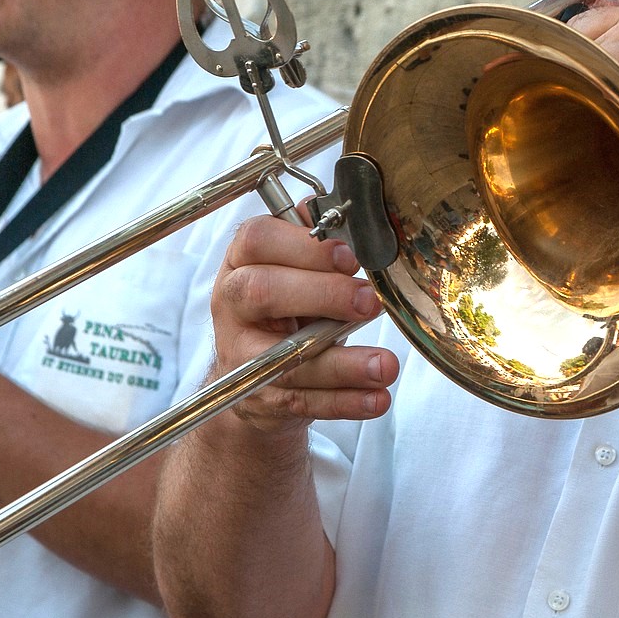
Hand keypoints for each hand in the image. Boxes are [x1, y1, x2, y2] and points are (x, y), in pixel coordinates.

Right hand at [211, 214, 397, 432]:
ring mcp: (242, 354)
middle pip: (262, 292)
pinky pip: (304, 401)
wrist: (255, 376)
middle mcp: (232, 304)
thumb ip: (318, 244)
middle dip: (321, 294)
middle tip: (370, 303)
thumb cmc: (288, 307)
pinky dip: (345, 402)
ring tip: (386, 365)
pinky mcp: (260, 396)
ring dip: (344, 363)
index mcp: (241, 261)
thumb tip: (355, 215)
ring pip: (287, 356)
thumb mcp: (295, 269)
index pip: (258, 240)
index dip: (305, 247)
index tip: (351, 257)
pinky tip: (376, 398)